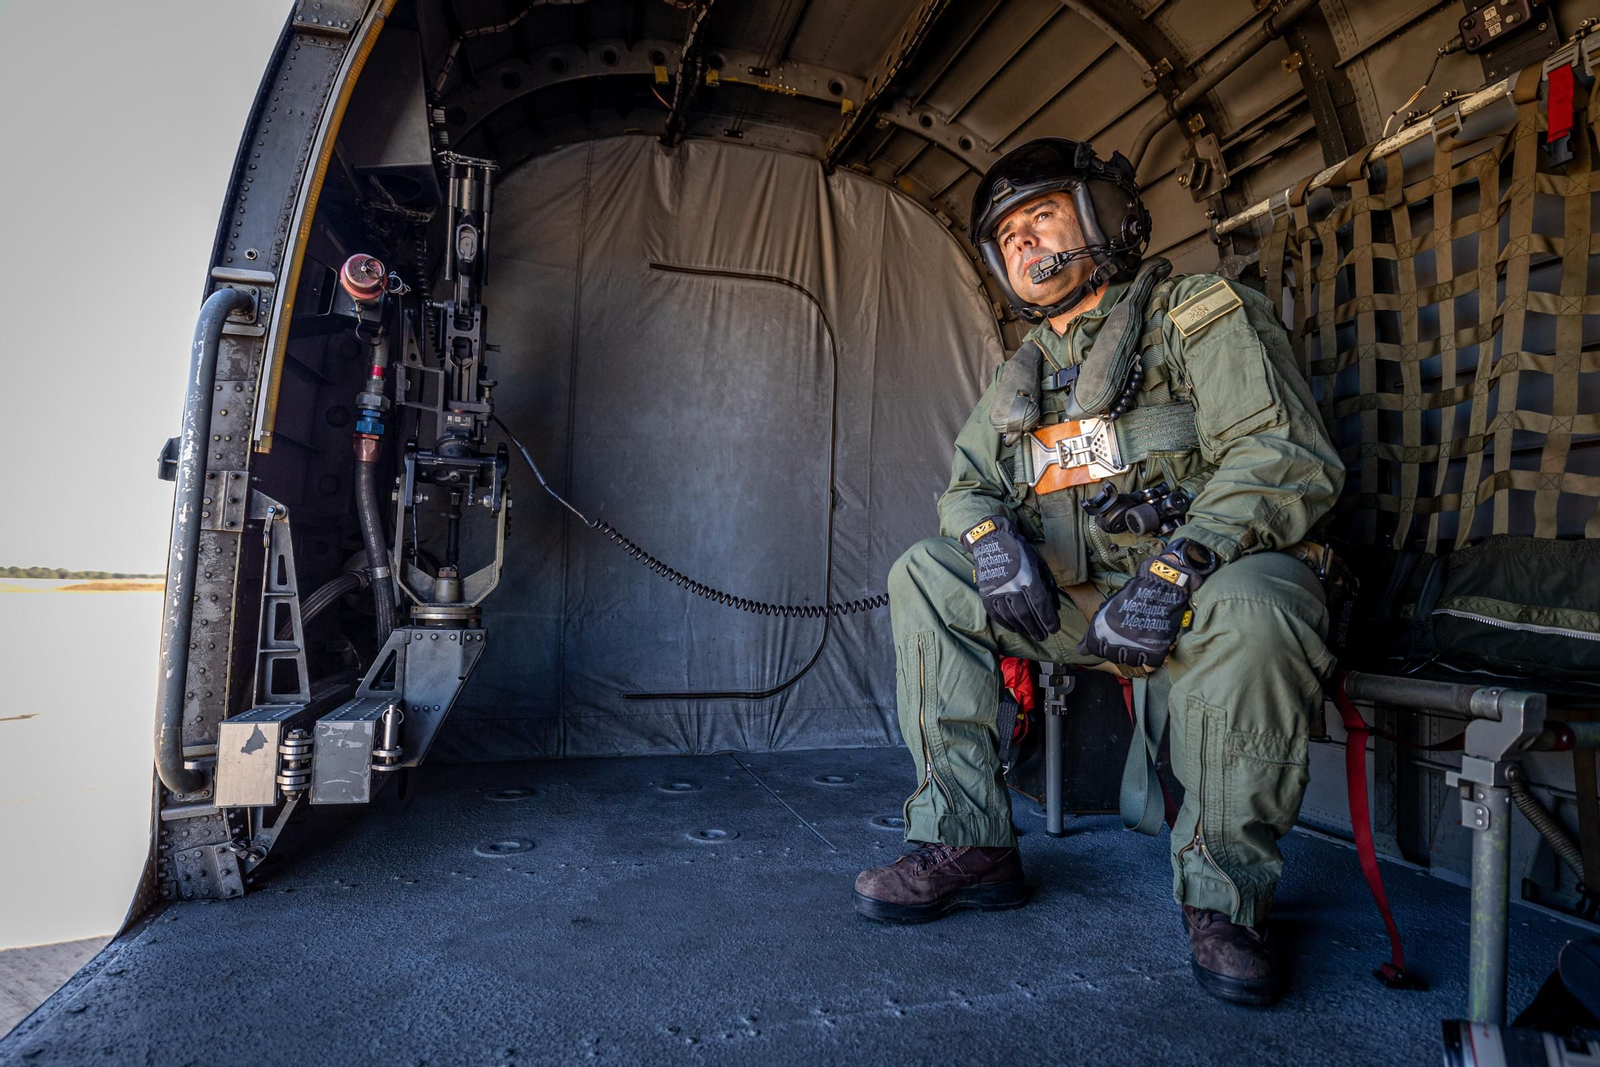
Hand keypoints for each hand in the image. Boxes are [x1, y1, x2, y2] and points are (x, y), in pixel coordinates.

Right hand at [961, 515, 1060, 641]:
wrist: (991, 540)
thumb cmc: (1019, 550)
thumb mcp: (1039, 562)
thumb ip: (1048, 584)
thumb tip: (1055, 606)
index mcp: (1028, 577)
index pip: (1040, 604)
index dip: (1048, 619)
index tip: (1054, 628)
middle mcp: (1012, 586)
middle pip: (1026, 614)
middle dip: (1036, 628)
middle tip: (1043, 636)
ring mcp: (997, 590)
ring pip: (1011, 616)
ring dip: (1023, 628)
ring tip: (1031, 634)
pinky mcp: (986, 593)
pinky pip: (996, 614)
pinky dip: (1006, 623)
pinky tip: (1014, 628)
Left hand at [1077, 539, 1217, 668]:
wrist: (1160, 585)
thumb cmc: (1132, 594)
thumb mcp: (1107, 609)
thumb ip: (1093, 631)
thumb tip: (1080, 651)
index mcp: (1103, 628)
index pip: (1095, 649)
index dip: (1101, 645)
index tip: (1109, 640)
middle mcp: (1117, 640)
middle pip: (1114, 657)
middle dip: (1119, 649)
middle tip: (1127, 638)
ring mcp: (1137, 645)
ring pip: (1132, 662)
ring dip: (1135, 654)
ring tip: (1139, 642)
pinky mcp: (1157, 648)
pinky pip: (1150, 664)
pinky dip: (1150, 659)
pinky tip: (1150, 649)